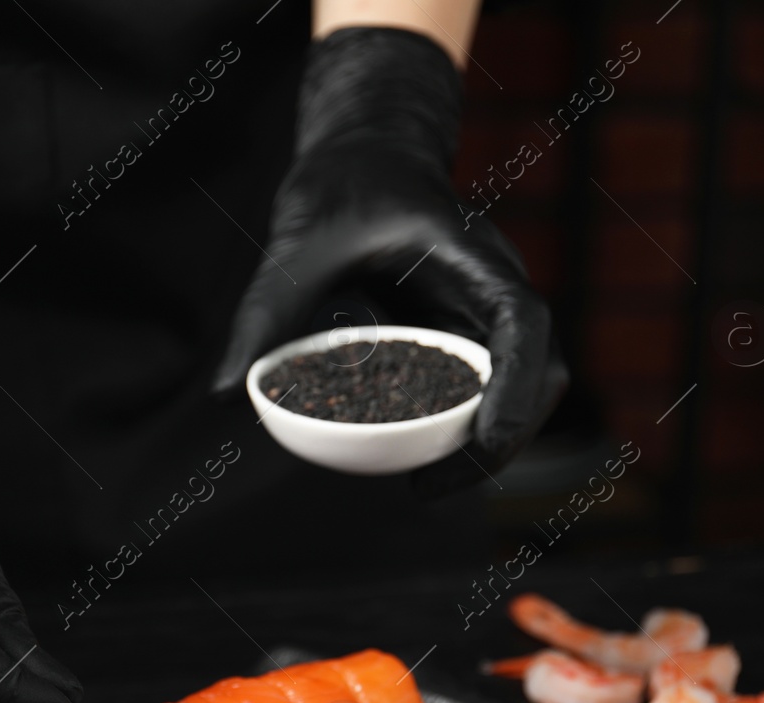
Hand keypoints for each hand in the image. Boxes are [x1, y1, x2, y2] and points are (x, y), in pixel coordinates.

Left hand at [214, 27, 565, 493]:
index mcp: (471, 257)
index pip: (523, 323)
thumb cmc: (341, 186)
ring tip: (425, 485)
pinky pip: (478, 386)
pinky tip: (409, 455)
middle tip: (431, 487)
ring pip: (514, 386)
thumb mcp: (297, 245)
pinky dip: (457, 424)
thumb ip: (266, 312)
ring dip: (484, 440)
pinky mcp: (464, 331)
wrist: (365, 154)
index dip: (516, 386)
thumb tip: (226, 389)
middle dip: (502, 438)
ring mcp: (484, 312)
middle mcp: (491, 287)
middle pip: (536, 371)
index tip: (486, 439)